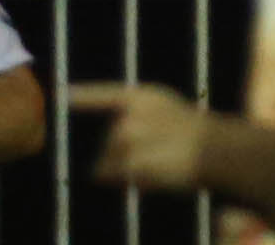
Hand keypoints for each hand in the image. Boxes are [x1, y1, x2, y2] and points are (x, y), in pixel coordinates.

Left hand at [71, 82, 225, 189]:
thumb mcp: (165, 109)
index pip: (103, 94)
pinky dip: (118, 179)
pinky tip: (144, 178)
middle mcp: (130, 116)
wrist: (213, 150)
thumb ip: (136, 115)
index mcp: (141, 97)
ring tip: (153, 165)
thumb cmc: (193, 132)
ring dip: (120, 168)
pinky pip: (109, 175)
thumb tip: (114, 136)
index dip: (81, 96)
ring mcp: (129, 140)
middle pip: (107, 140)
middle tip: (151, 155)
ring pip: (106, 160)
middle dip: (118, 151)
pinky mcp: (130, 163)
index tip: (61, 94)